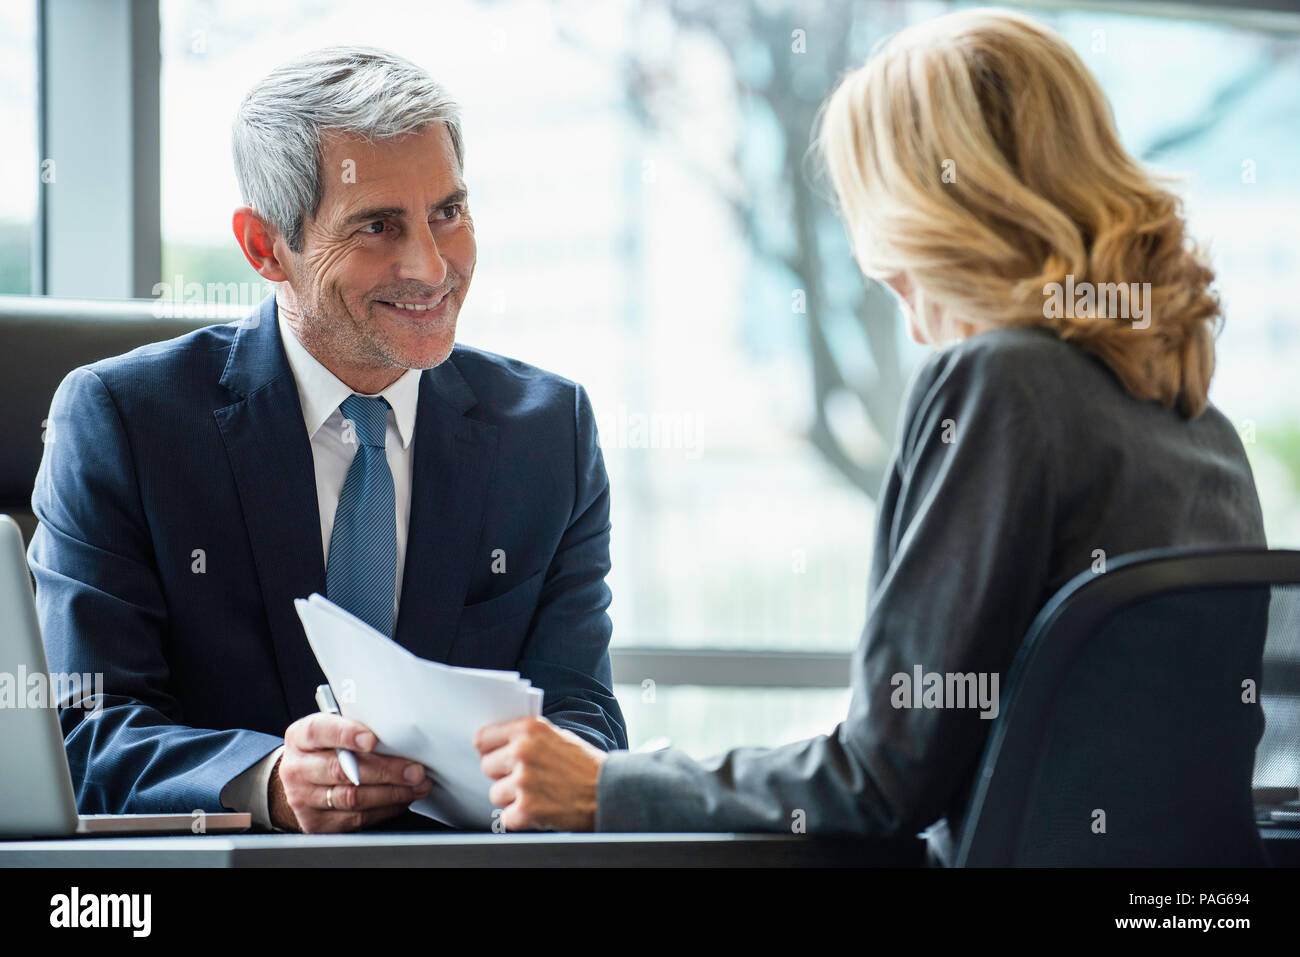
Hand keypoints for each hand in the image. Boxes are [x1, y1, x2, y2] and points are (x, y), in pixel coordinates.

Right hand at [270, 713, 431, 832]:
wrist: (301, 779)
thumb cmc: (326, 748)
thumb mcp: (331, 728)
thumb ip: (355, 725)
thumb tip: (395, 730)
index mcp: (300, 737)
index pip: (319, 731)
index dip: (346, 734)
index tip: (372, 739)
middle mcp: (297, 768)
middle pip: (343, 770)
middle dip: (386, 770)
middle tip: (414, 770)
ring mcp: (304, 798)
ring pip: (353, 798)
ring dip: (391, 793)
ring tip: (416, 785)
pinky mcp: (316, 823)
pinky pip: (356, 818)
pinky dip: (384, 809)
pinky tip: (401, 799)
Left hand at [474, 716, 606, 830]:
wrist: (610, 791)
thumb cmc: (585, 764)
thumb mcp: (557, 736)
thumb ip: (527, 737)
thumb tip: (498, 743)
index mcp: (528, 729)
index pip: (482, 738)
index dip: (489, 750)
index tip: (495, 756)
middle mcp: (523, 752)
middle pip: (486, 766)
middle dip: (502, 775)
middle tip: (525, 778)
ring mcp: (524, 781)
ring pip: (495, 793)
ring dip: (512, 798)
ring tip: (536, 794)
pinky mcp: (527, 809)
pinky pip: (506, 817)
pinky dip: (521, 818)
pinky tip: (539, 809)